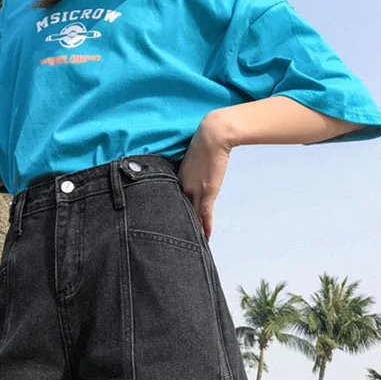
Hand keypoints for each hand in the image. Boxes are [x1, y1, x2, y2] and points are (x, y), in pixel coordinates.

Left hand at [176, 109, 233, 240]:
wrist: (213, 135)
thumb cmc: (204, 141)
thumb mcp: (193, 157)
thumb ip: (191, 168)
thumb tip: (196, 171)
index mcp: (177, 178)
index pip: (172, 201)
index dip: (171, 214)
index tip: (168, 225)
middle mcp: (183, 186)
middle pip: (178, 211)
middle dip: (178, 226)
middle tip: (174, 241)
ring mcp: (195, 190)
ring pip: (191, 215)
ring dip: (193, 229)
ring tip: (192, 244)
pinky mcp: (207, 191)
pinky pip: (205, 214)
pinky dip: (205, 226)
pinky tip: (205, 238)